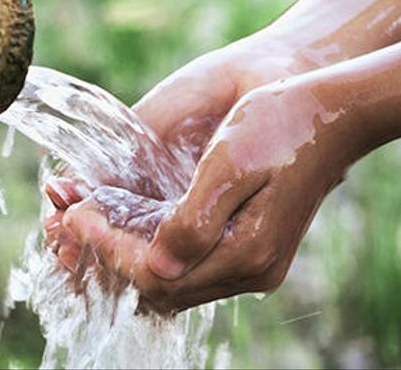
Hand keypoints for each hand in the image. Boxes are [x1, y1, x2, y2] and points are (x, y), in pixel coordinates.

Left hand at [44, 32, 320, 273]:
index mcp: (247, 252)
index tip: (75, 215)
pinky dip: (152, 249)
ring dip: (126, 255)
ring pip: (172, 280)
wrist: (333, 113)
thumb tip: (154, 264)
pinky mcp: (252, 249)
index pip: (156, 275)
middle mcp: (251, 270)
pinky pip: (189, 264)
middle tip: (67, 222)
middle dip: (108, 258)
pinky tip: (127, 223)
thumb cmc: (282, 124)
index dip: (108, 249)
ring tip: (87, 221)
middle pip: (160, 288)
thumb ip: (194, 220)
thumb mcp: (232, 162)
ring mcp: (253, 263)